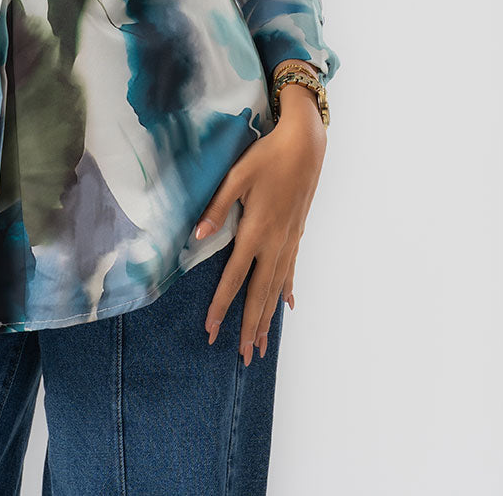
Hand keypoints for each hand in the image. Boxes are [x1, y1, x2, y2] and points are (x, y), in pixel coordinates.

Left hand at [193, 92, 325, 365]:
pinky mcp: (296, 234)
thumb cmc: (267, 157)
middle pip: (259, 293)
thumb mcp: (236, 177)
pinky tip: (287, 306)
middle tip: (242, 356)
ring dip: (268, 317)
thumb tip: (196, 236)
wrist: (306, 146)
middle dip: (249, 326)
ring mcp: (288, 241)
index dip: (222, 305)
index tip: (212, 330)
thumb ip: (216, 207)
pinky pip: (291, 270)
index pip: (234, 278)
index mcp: (256, 231)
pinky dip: (286, 291)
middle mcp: (274, 243)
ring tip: (261, 344)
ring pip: (276, 288)